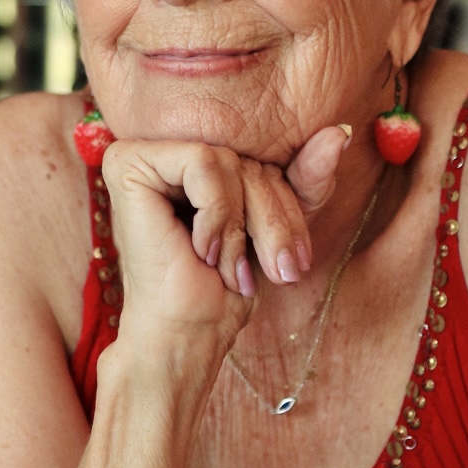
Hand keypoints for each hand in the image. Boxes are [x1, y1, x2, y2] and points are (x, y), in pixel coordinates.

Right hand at [100, 125, 349, 344]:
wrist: (186, 335)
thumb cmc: (225, 289)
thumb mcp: (279, 227)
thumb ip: (307, 177)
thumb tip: (340, 131)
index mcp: (192, 165)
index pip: (260, 163)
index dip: (286, 208)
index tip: (294, 260)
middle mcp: (162, 151)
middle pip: (245, 162)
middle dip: (269, 221)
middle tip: (275, 271)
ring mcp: (140, 154)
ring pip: (228, 161)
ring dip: (239, 225)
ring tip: (227, 266)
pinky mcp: (128, 163)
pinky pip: (203, 162)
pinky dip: (216, 213)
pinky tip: (200, 249)